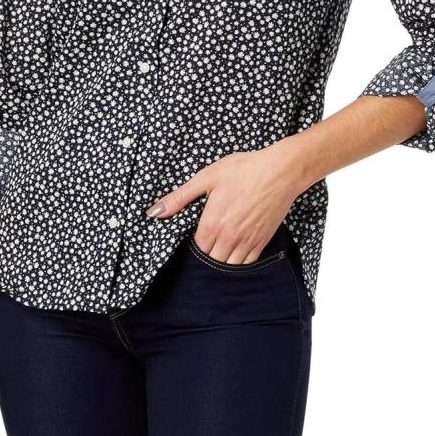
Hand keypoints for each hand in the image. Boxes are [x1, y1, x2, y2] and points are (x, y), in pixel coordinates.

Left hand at [145, 142, 305, 263]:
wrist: (280, 171)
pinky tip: (236, 251)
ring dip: (222, 260)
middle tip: (208, 241)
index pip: (197, 249)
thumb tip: (154, 211)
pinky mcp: (262, 241)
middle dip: (207, 254)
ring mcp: (247, 241)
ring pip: (229, 266)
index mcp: (212, 222)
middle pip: (211, 260)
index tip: (197, 234)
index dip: (194, 244)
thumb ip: (179, 197)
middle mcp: (229, 237)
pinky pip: (248, 263)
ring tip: (221, 247)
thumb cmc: (244, 169)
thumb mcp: (207, 177)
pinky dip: (240, 262)